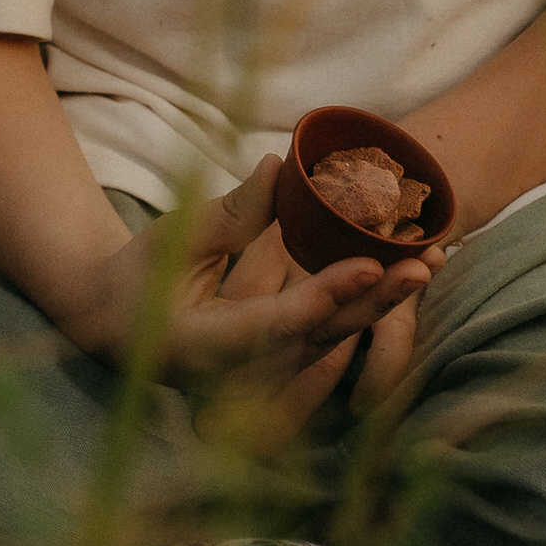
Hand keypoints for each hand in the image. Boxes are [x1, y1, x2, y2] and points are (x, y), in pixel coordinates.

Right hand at [66, 156, 439, 393]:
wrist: (113, 326)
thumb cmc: (136, 277)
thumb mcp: (172, 238)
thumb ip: (230, 212)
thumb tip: (279, 166)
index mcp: (200, 347)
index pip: (272, 325)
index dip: (322, 297)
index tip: (366, 267)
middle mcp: (236, 374)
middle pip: (319, 340)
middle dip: (375, 302)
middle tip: (424, 263)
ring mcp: (259, 379)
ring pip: (334, 343)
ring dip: (383, 305)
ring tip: (432, 261)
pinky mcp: (277, 370)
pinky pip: (331, 340)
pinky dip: (368, 308)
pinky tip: (406, 276)